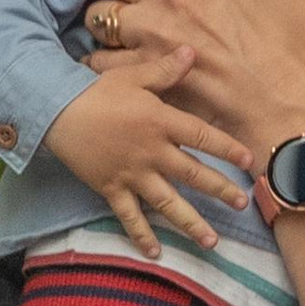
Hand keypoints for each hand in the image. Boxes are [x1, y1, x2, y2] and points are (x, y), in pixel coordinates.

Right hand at [42, 75, 255, 261]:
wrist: (56, 111)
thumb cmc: (96, 91)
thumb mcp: (133, 76)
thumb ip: (165, 70)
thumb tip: (192, 52)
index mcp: (161, 122)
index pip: (203, 137)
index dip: (227, 149)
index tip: (248, 160)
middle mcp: (152, 152)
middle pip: (193, 175)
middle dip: (220, 190)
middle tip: (242, 204)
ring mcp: (132, 174)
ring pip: (168, 203)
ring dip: (190, 223)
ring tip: (212, 241)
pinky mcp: (111, 189)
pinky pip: (130, 217)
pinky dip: (142, 235)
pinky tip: (155, 253)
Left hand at [87, 0, 304, 167]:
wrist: (291, 111)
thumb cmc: (301, 49)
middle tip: (125, 2)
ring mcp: (150, 37)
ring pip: (96, 19)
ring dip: (105, 28)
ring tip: (119, 38)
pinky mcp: (143, 75)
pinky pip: (98, 61)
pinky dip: (104, 63)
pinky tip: (119, 67)